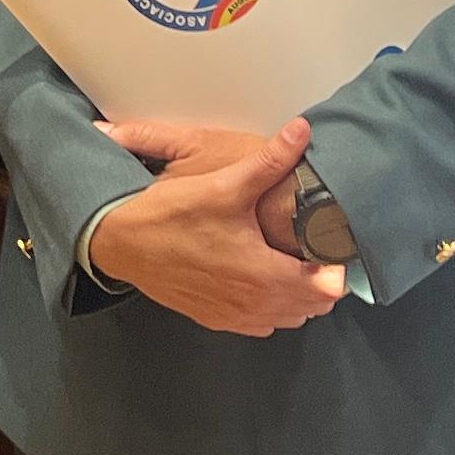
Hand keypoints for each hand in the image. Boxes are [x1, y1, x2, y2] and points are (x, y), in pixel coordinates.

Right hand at [85, 116, 348, 337]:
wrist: (120, 242)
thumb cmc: (172, 215)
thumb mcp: (223, 185)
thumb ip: (269, 161)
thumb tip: (302, 131)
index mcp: (266, 275)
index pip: (329, 288)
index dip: (334, 265)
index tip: (326, 243)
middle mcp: (256, 306)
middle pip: (314, 306)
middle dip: (319, 278)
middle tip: (309, 246)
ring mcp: (236, 318)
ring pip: (289, 317)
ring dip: (295, 294)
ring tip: (285, 260)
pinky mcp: (217, 320)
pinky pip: (261, 323)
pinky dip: (269, 306)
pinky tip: (254, 275)